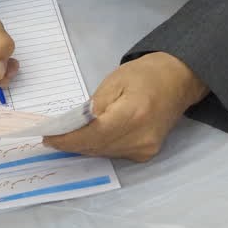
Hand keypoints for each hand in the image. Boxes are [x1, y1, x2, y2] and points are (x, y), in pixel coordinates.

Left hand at [43, 52, 208, 161]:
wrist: (179, 80)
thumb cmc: (146, 74)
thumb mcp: (115, 81)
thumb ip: (94, 106)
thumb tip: (73, 126)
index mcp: (134, 114)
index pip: (94, 134)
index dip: (68, 139)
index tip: (48, 137)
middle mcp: (141, 137)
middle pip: (96, 147)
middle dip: (71, 143)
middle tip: (51, 136)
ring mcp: (145, 149)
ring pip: (103, 153)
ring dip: (83, 146)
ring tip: (65, 136)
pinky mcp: (146, 154)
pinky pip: (114, 153)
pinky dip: (99, 146)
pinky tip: (90, 137)